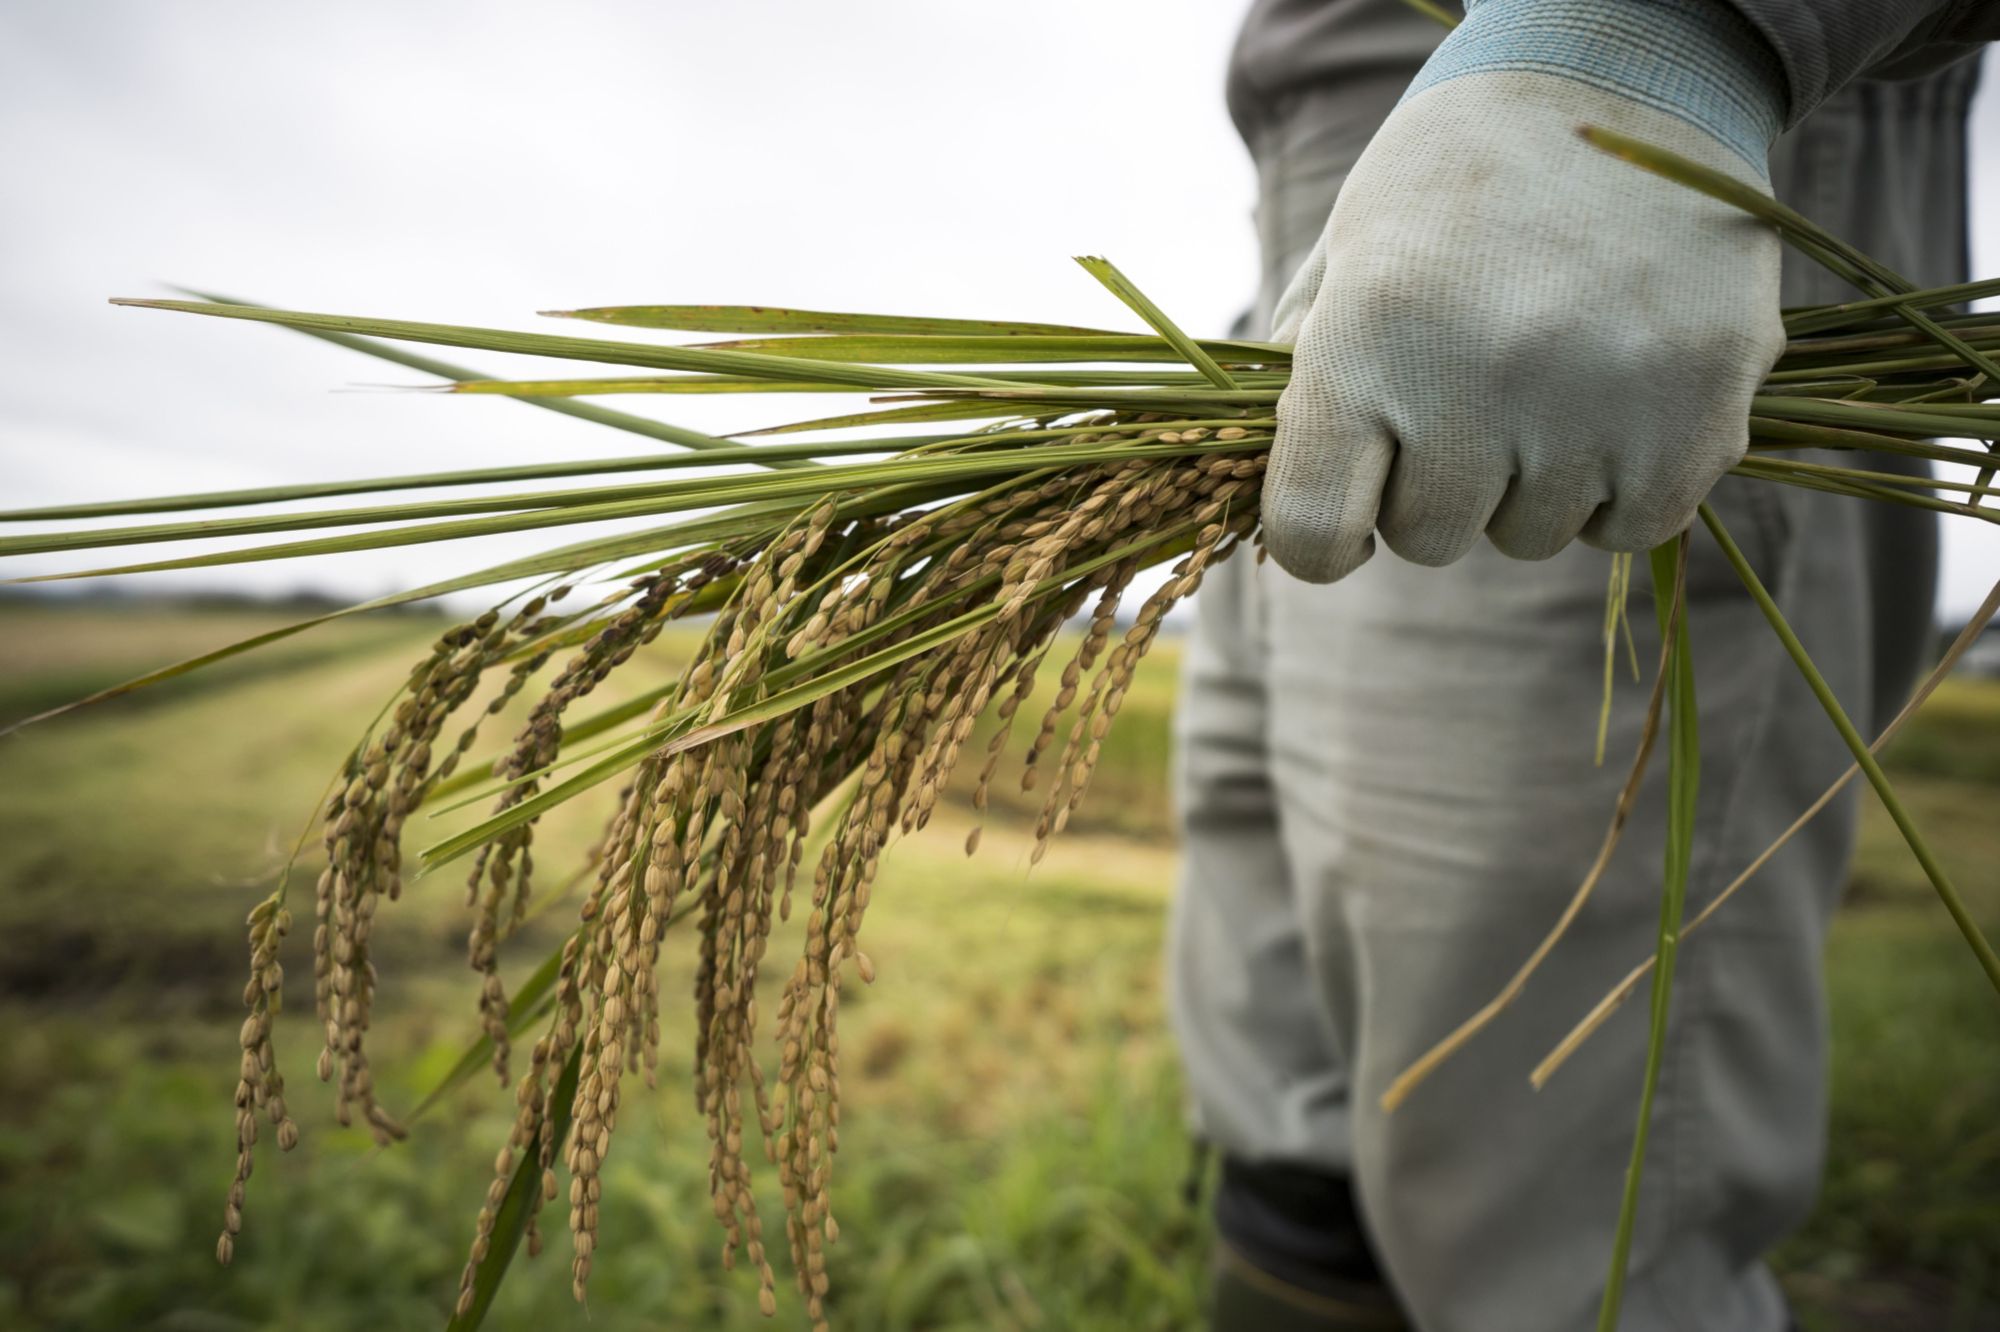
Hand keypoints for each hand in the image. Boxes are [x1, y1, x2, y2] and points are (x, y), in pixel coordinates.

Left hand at [1263, 0, 1789, 583]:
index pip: (1313, 530)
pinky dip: (1617, 487)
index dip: (1317, 538)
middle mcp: (1484, 376)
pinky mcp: (1703, 414)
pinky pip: (1631, 527)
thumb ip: (1299, 375)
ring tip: (1544, 373)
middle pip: (1428, 539)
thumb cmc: (1460, 172)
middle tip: (1461, 393)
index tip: (1343, 506)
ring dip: (1526, 482)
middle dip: (1431, 486)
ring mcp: (1603, 402)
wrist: (1632, 73)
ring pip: (1529, 536)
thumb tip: (1269, 494)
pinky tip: (1611, 401)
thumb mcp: (1349, 249)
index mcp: (1372, 335)